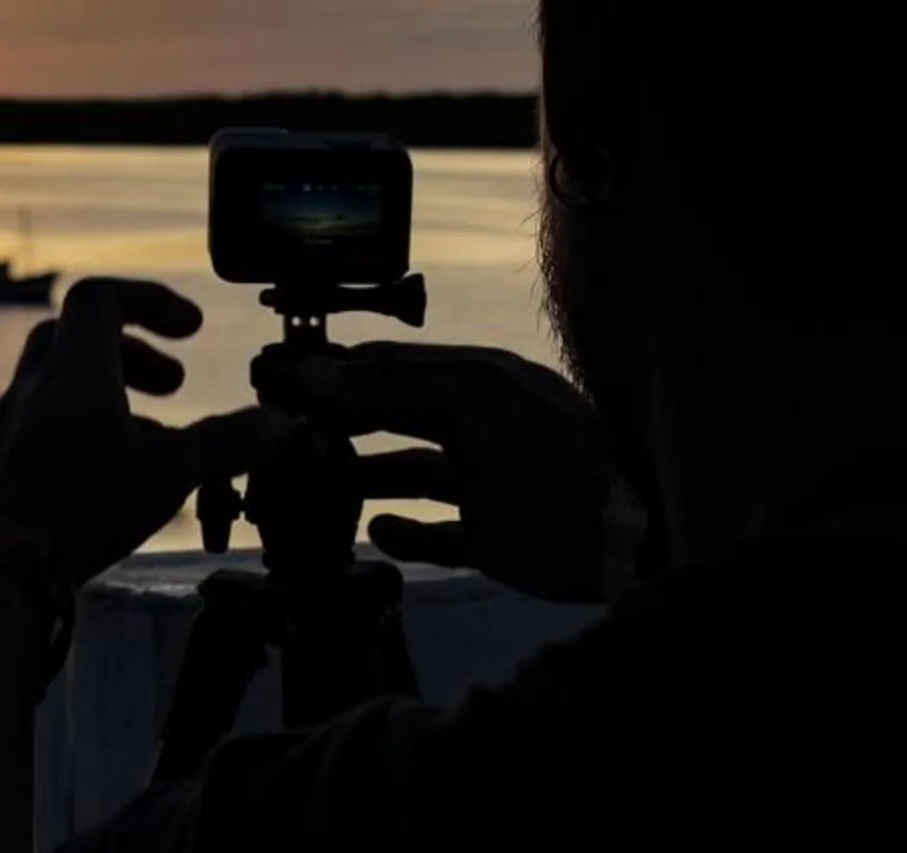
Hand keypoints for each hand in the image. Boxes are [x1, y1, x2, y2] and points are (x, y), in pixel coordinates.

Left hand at [0, 278, 264, 586]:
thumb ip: (225, 442)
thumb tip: (279, 424)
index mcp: (75, 370)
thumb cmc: (82, 508)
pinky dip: (86, 430)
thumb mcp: (171, 472)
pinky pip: (47, 423)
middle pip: (78, 335)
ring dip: (112, 393)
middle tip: (173, 385)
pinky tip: (115, 477)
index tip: (190, 329)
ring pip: (61, 381)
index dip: (150, 300)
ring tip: (155, 437)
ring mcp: (13, 425)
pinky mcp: (4, 463)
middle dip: (134, 350)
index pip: (101, 297)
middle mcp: (36, 387)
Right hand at [267, 343, 633, 601]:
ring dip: (361, 473)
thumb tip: (320, 372)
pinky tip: (377, 528)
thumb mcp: (472, 401)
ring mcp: (481, 485)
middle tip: (282, 424)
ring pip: (406, 474)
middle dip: (342, 418)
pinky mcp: (487, 539)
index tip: (282, 374)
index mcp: (477, 384)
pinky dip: (403, 533)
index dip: (340, 370)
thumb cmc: (551, 453)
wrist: (624, 535)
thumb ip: (397, 385)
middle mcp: (475, 428)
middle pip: (394, 417)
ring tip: (311, 477)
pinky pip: (432, 535)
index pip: (394, 368)